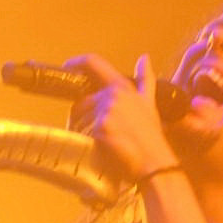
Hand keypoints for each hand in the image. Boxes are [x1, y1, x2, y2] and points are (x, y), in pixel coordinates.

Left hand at [65, 53, 178, 181]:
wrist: (154, 163)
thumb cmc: (152, 137)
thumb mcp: (150, 104)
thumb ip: (145, 80)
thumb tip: (144, 58)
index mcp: (122, 87)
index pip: (94, 64)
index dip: (76, 62)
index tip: (67, 66)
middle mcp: (112, 95)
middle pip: (80, 101)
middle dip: (80, 117)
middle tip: (92, 134)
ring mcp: (106, 110)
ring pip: (78, 119)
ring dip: (82, 131)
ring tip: (100, 145)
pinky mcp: (100, 127)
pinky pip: (81, 133)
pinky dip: (85, 142)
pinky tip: (99, 150)